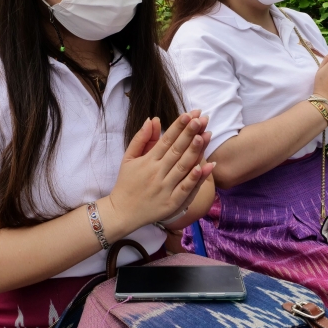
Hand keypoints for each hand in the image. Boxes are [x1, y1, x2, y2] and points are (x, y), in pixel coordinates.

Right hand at [109, 112, 213, 230]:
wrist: (121, 213)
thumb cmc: (126, 183)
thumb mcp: (128, 158)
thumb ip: (140, 139)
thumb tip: (151, 119)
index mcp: (148, 161)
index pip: (166, 140)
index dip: (179, 126)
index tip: (190, 114)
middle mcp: (157, 173)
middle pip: (177, 150)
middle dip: (190, 133)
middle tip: (202, 119)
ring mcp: (165, 188)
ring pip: (183, 167)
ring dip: (196, 151)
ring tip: (206, 135)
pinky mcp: (171, 203)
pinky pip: (185, 189)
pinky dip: (195, 178)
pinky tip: (205, 166)